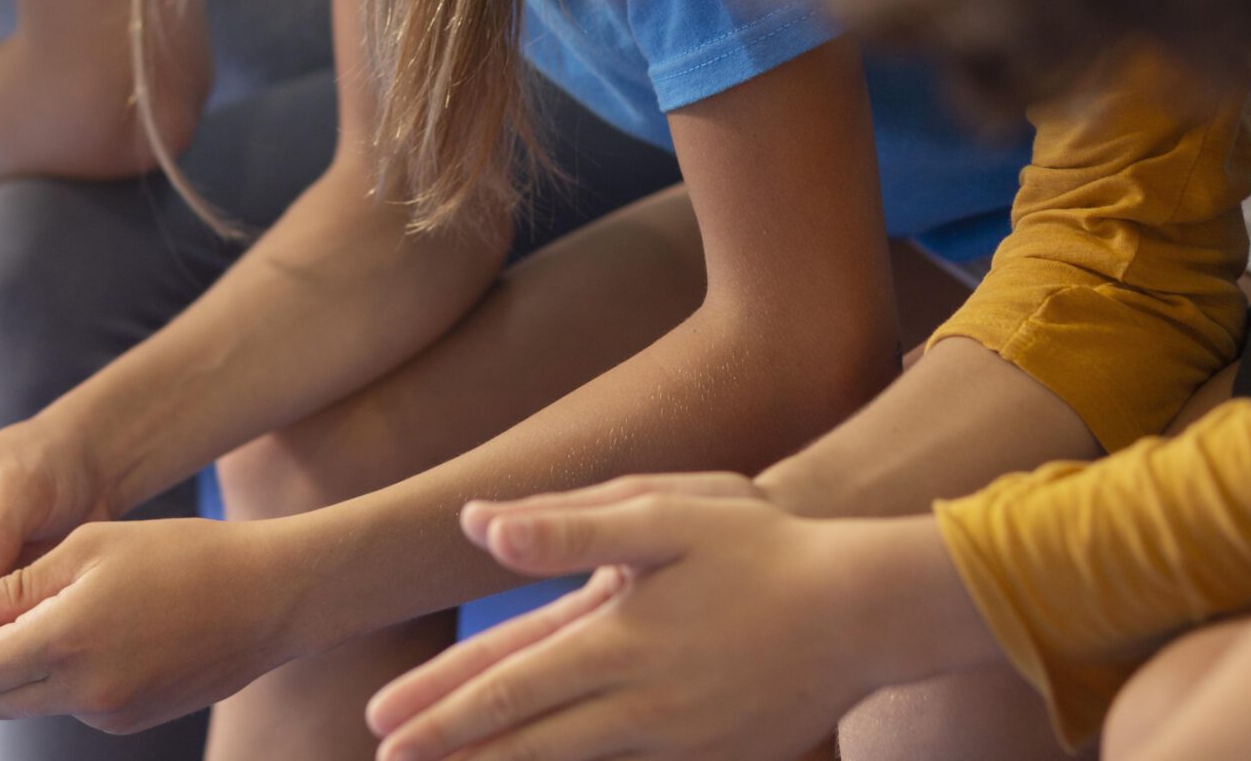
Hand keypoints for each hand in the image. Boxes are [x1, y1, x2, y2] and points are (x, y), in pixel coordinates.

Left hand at [0, 515, 301, 730]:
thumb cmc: (181, 554)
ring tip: (44, 613)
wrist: (267, 598)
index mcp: (68, 641)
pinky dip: (61, 676)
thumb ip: (17, 581)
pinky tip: (94, 630)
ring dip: (17, 669)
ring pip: (28, 704)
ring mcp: (108, 715)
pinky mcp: (129, 721)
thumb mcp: (93, 545)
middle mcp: (83, 692)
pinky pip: (70, 705)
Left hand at [367, 473, 930, 760]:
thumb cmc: (762, 548)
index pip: (508, 682)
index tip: (384, 725)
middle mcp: (639, 704)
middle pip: (527, 741)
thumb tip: (479, 524)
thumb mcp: (664, 513)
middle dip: (453, 756)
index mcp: (617, 639)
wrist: (866, 611)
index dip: (443, 707)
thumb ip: (569, 524)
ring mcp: (678, 744)